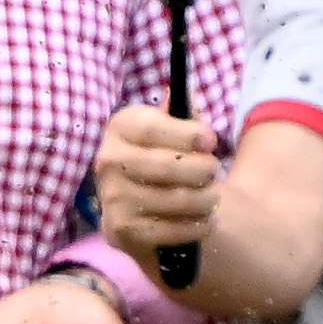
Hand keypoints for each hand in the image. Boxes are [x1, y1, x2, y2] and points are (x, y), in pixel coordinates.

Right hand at [91, 105, 220, 263]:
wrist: (140, 211)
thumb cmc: (163, 160)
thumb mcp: (172, 133)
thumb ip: (182, 114)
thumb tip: (185, 92)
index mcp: (120, 128)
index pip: (153, 127)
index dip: (188, 134)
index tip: (211, 140)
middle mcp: (108, 161)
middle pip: (168, 165)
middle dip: (203, 169)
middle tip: (214, 172)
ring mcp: (112, 198)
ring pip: (176, 199)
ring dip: (206, 199)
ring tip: (212, 197)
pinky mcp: (121, 231)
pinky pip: (172, 230)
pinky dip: (197, 225)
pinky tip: (203, 219)